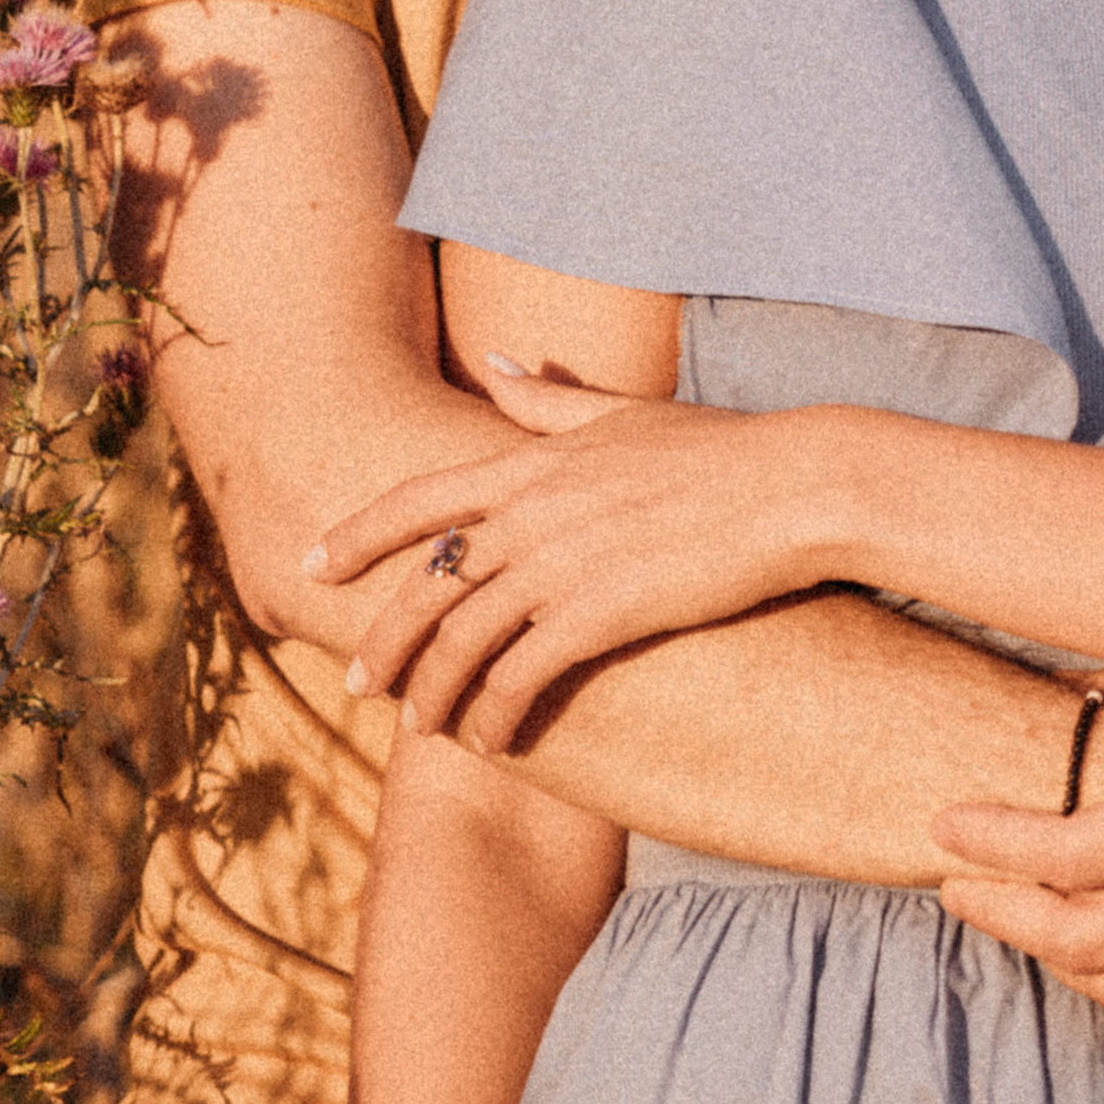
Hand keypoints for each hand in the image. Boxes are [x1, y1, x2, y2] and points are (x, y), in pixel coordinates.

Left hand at [303, 366, 878, 745]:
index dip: (356, 534)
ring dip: (431, 690)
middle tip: (357, 680)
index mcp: (532, 461)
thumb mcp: (624, 413)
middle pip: (425, 582)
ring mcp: (560, 562)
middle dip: (382, 637)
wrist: (792, 486)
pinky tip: (488, 742)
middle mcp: (531, 510)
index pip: (417, 498)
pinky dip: (492, 714)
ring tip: (419, 728)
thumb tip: (494, 361)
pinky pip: (518, 676)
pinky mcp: (598, 613)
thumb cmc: (719, 451)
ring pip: (460, 637)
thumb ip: (548, 399)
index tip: (310, 564)